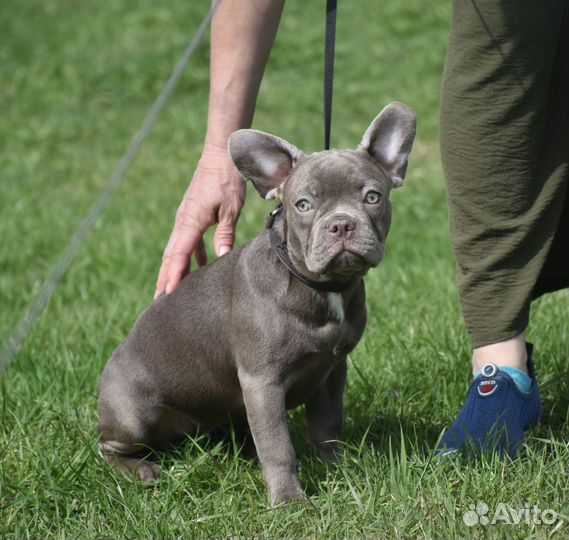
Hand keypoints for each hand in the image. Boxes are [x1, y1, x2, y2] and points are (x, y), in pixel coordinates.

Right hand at [154, 143, 244, 297]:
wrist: (221, 155)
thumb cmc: (227, 180)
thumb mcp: (231, 208)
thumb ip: (225, 233)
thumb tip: (221, 258)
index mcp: (191, 221)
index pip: (179, 254)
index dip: (173, 275)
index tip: (166, 293)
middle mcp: (184, 221)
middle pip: (171, 255)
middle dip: (165, 278)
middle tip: (158, 301)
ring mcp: (187, 218)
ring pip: (178, 249)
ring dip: (175, 269)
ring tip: (172, 290)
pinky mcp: (193, 216)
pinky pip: (189, 241)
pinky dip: (191, 256)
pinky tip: (200, 268)